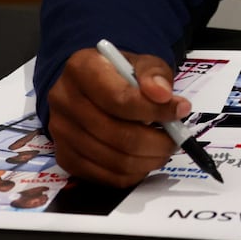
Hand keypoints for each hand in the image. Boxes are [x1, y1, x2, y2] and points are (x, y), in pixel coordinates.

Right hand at [46, 47, 192, 186]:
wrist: (90, 86)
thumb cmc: (119, 74)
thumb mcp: (140, 62)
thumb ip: (154, 74)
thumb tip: (165, 96)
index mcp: (82, 69)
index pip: (118, 99)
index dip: (154, 110)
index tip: (180, 110)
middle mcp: (64, 100)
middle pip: (117, 134)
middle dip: (156, 141)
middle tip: (176, 139)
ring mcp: (60, 132)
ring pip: (113, 160)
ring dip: (148, 160)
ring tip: (163, 149)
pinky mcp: (64, 158)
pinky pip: (105, 177)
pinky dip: (132, 174)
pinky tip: (144, 159)